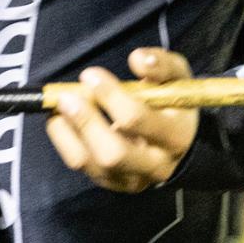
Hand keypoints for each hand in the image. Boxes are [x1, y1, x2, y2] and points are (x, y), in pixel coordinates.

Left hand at [45, 48, 197, 192]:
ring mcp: (133, 179)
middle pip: (112, 153)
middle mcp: (155, 164)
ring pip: (92, 164)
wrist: (184, 143)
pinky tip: (60, 120)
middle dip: (85, 122)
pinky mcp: (114, 184)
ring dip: (68, 134)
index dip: (109, 96)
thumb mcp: (178, 77)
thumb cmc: (175, 102)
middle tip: (66, 96)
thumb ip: (161, 64)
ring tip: (58, 107)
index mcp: (174, 135)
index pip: (136, 120)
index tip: (89, 74)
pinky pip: (83, 168)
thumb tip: (137, 59)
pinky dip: (66, 142)